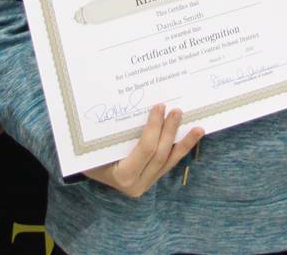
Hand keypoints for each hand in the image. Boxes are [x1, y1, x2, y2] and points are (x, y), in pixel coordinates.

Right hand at [82, 105, 202, 197]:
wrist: (87, 172)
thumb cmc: (87, 155)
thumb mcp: (93, 147)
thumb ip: (108, 133)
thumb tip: (120, 103)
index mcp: (123, 175)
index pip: (145, 149)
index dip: (154, 127)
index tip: (159, 107)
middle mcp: (137, 183)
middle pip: (160, 153)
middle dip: (170, 130)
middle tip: (177, 110)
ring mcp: (147, 182)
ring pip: (170, 160)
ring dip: (184, 142)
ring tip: (198, 128)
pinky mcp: (153, 178)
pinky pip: (170, 163)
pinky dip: (182, 148)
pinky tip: (193, 137)